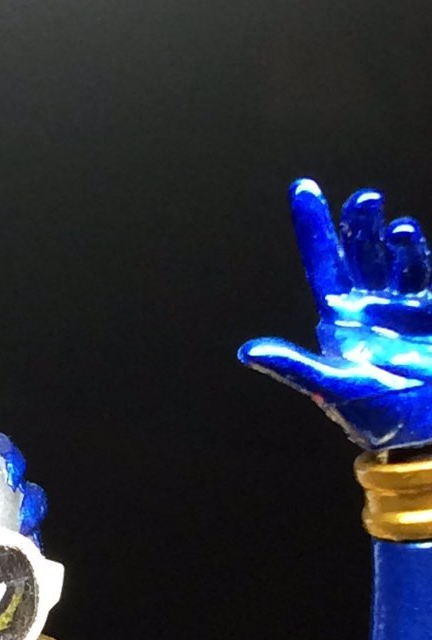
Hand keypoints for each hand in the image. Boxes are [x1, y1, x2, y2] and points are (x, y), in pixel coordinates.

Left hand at [240, 180, 431, 450]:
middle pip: (361, 252)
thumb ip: (294, 366)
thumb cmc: (372, 412)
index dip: (313, 227)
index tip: (304, 188)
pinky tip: (410, 240)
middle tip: (363, 201)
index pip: (323, 262)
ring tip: (393, 227)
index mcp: (339, 317)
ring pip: (394, 259)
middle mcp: (369, 306)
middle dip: (359, 225)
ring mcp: (402, 307)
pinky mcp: (430, 314)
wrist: (421, 431)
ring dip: (393, 240)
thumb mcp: (331, 387)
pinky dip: (418, 258)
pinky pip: (424, 278)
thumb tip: (247, 352)